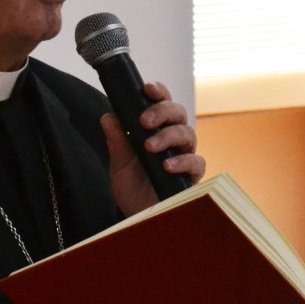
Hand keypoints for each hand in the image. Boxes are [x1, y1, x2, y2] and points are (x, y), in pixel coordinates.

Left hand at [101, 81, 205, 216]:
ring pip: (187, 133)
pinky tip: (168, 166)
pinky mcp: (192, 175)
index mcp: (156, 128)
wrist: (137, 214)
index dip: (158, 92)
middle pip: (178, 113)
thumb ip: (116, 141)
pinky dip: (183, 162)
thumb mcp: (118, 162)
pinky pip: (196, 162)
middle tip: (144, 121)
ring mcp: (184, 155)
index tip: (148, 89)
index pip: (162, 102)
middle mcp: (173, 138)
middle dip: (162, 112)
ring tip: (150, 147)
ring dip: (168, 136)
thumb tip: (108, 117)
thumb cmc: (131, 184)